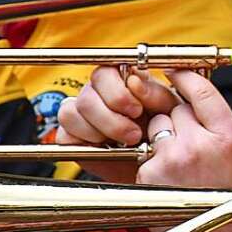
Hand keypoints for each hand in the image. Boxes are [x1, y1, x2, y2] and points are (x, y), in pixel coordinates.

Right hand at [55, 66, 178, 181]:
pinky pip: (63, 135)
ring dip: (98, 132)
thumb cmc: (164, 126)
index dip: (118, 93)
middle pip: (86, 97)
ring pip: (70, 114)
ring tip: (123, 142)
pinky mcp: (70, 135)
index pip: (104, 72)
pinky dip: (85, 144)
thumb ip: (154, 93)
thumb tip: (134, 82)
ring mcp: (80, 113)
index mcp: (120, 77)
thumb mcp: (168, 108)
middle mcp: (96, 92)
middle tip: (133, 134)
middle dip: (110, 119)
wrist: (156, 159)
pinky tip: (107, 149)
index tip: (137, 111)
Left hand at [139, 70, 231, 231]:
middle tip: (187, 128)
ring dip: (164, 132)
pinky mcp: (150, 173)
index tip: (179, 72)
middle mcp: (199, 144)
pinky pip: (146, 150)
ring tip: (180, 153)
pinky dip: (154, 156)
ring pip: (158, 125)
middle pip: (176, 106)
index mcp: (228, 138)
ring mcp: (171, 158)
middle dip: (178, 113)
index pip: (202, 91)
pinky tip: (169, 171)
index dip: (187, 76)